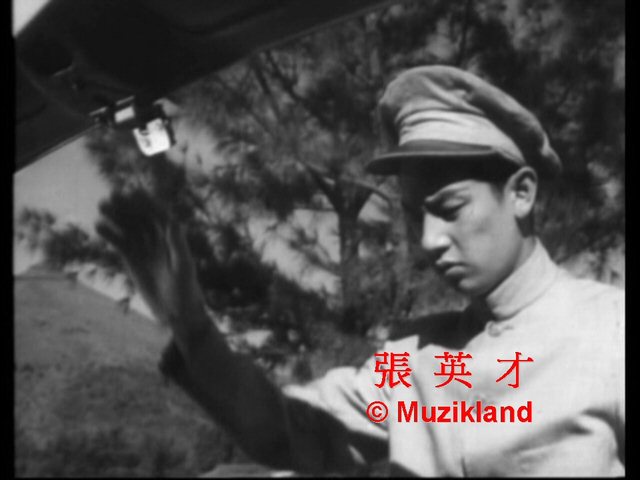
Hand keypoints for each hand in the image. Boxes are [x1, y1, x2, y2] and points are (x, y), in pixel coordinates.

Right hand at [96, 190, 206, 333]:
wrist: (177, 312)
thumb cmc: (186, 291)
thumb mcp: (183, 268)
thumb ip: (178, 246)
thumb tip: (175, 222)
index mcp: (173, 237)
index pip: (159, 214)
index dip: (146, 202)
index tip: (133, 192)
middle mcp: (159, 239)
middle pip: (141, 217)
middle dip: (128, 206)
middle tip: (112, 195)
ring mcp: (145, 248)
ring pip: (129, 227)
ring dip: (116, 216)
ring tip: (101, 206)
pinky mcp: (133, 259)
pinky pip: (120, 243)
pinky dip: (111, 234)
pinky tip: (99, 226)